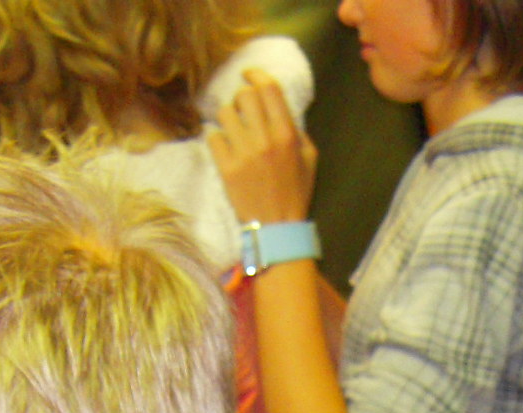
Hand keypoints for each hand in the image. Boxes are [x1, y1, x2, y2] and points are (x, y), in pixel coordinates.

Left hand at [209, 69, 317, 226]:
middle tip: (242, 109)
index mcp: (287, 134)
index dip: (255, 74)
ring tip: (233, 131)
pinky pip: (213, 137)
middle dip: (241, 98)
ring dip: (228, 118)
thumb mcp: (310, 159)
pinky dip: (218, 139)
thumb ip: (297, 130)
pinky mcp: (226, 168)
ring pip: (225, 114)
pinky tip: (225, 148)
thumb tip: (278, 109)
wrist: (278, 227)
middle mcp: (264, 139)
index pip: (268, 88)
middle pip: (244, 95)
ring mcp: (243, 153)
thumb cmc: (296, 192)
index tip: (248, 74)